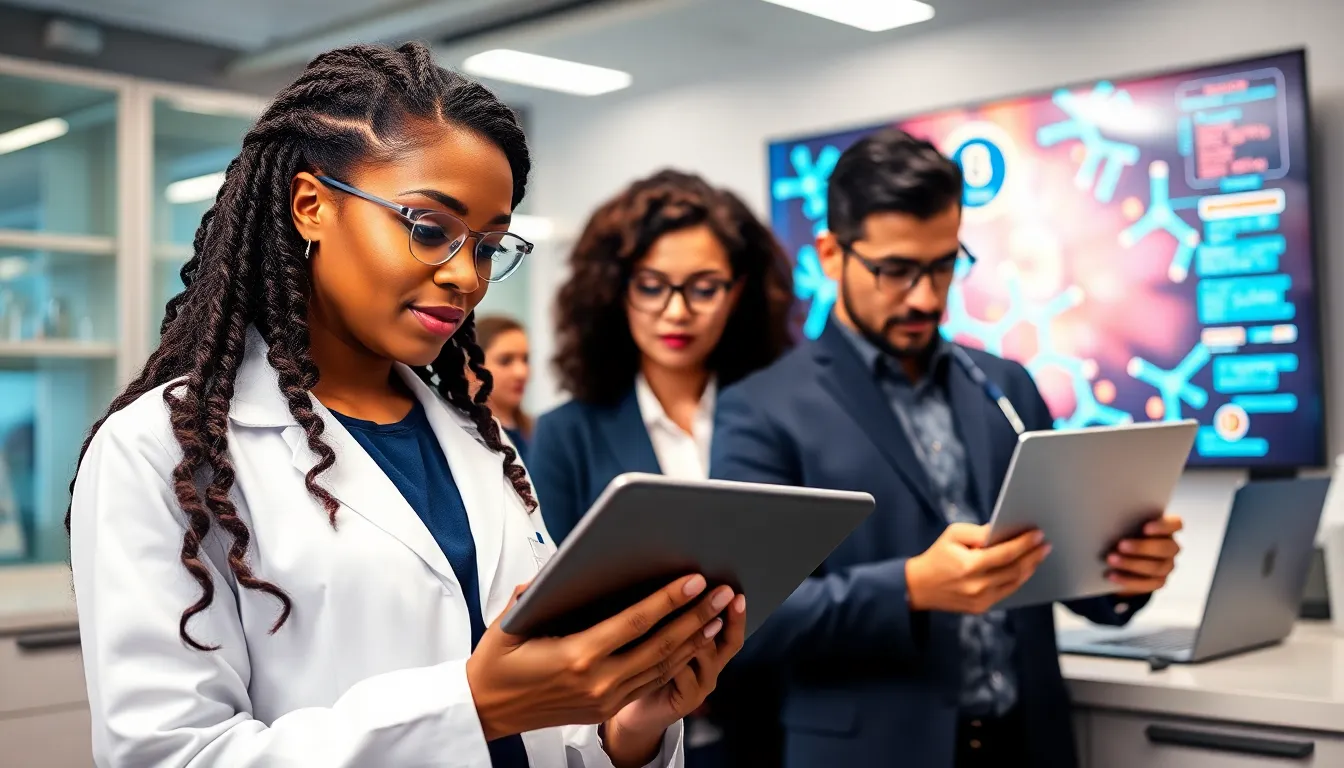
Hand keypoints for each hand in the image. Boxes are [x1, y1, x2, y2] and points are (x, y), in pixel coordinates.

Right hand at [465, 574, 735, 743]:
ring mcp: (606, 698)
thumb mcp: (507, 624)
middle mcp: (598, 681)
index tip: (695, 580)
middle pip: (660, 645)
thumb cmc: (497, 663)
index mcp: (576, 656)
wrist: (488, 711)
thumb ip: (534, 594)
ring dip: (696, 638)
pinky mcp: (607, 708)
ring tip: (721, 613)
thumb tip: (558, 568)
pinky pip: (652, 681)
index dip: (668, 601)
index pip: (635, 623)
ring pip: (663, 666)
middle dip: (697, 616)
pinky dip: (679, 659)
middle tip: (725, 591)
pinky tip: (696, 640)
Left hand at [604, 593, 745, 762]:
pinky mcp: (687, 701)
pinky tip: (662, 648)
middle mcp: (711, 669)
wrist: (638, 714)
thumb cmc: (648, 671)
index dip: (736, 614)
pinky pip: (683, 674)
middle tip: (725, 595)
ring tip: (690, 614)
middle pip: (729, 642)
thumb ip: (675, 622)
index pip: (730, 631)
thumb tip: (678, 588)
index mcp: (709, 653)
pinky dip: (676, 659)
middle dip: (727, 616)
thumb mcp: (665, 643)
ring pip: (705, 654)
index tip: (735, 594)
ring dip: (698, 633)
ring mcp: (701, 686)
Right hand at [906, 522, 1050, 613]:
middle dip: (1033, 556)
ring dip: (1029, 568)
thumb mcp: (952, 535)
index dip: (1024, 544)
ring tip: (1039, 555)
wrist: (920, 587)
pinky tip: (1025, 568)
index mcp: (969, 566)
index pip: (1005, 554)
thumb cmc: (937, 556)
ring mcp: (981, 600)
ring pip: (1014, 583)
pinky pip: (1006, 592)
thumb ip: (978, 532)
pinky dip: (1018, 579)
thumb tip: (1002, 532)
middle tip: (1045, 545)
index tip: (1038, 534)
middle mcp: (977, 586)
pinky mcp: (981, 608)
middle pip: (1015, 570)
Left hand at [1107, 514, 1181, 594]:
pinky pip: (1147, 583)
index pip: (1175, 524)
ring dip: (1131, 564)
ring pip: (1156, 567)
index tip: (1145, 528)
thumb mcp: (1124, 526)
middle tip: (1120, 545)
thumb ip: (1124, 522)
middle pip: (1165, 548)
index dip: (1163, 526)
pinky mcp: (1158, 582)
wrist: (1122, 560)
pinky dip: (1128, 580)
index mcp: (1166, 529)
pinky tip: (1111, 575)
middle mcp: (1171, 547)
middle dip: (1142, 547)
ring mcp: (1167, 566)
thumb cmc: (1123, 534)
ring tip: (1111, 559)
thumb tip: (1108, 520)